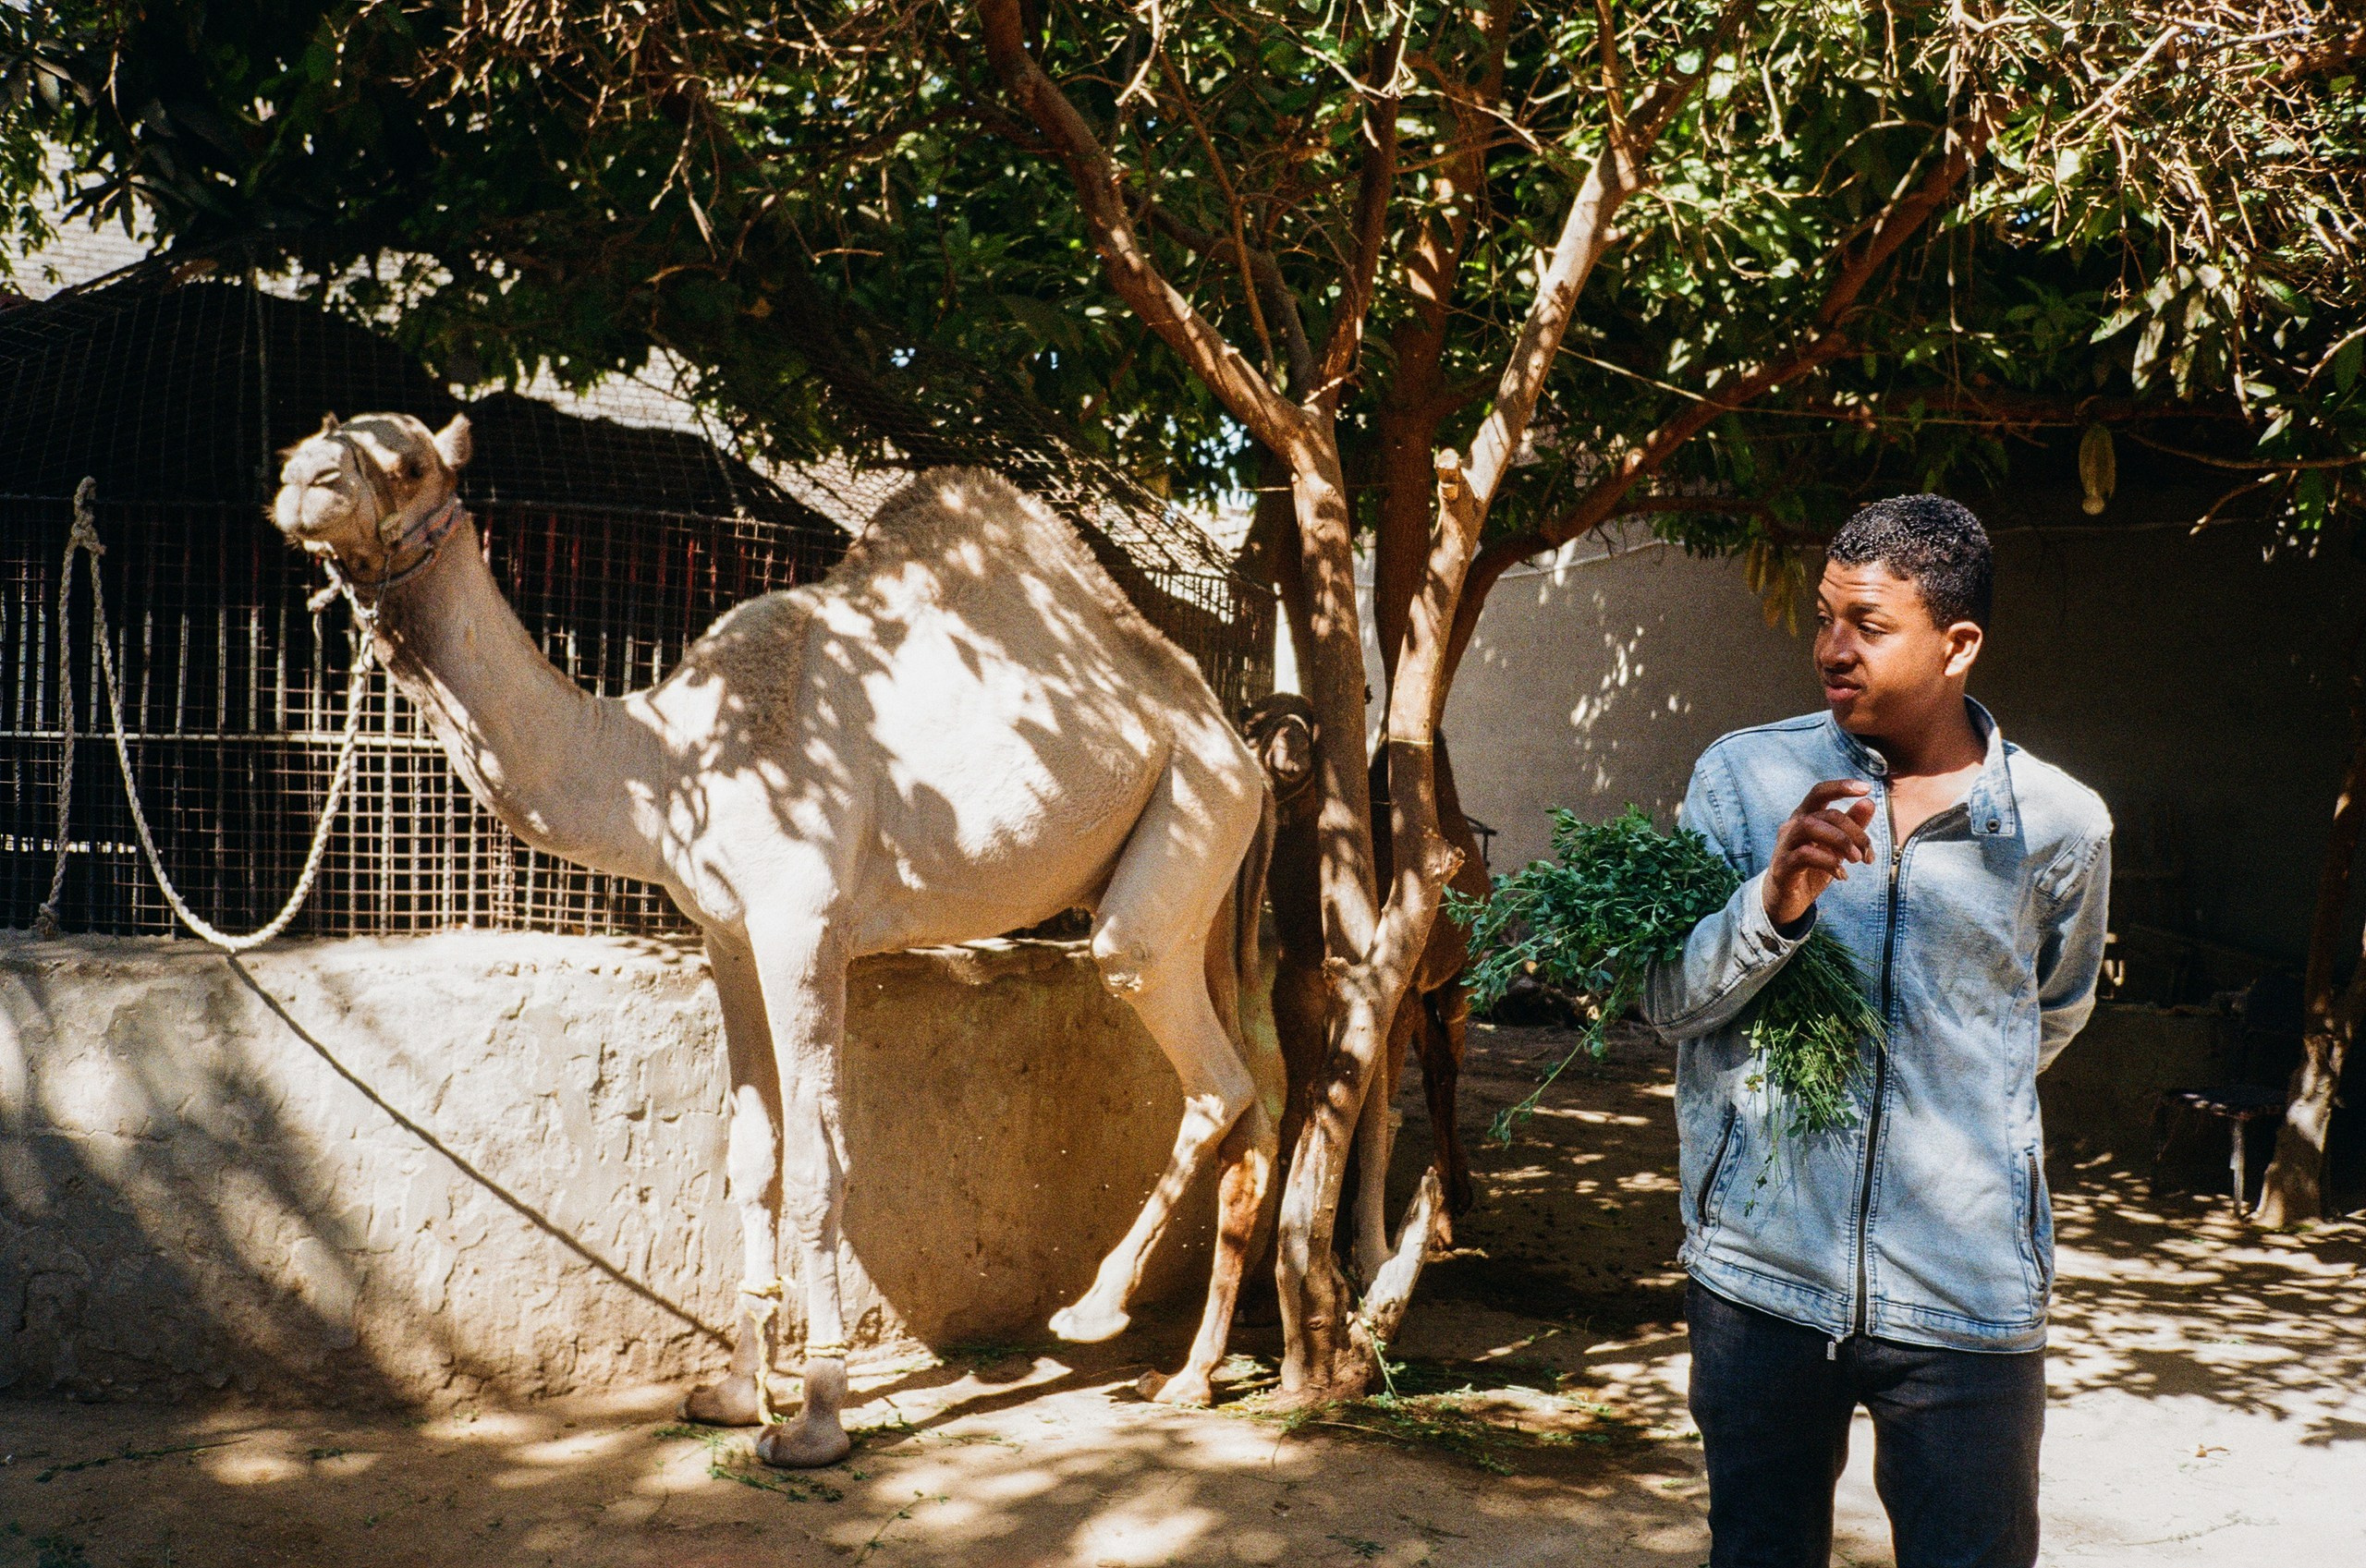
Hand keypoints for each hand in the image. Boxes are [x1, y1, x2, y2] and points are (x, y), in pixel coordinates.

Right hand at [1764, 779, 1875, 928]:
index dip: (1841, 786)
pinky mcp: (1782, 865)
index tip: (1867, 788)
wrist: (1786, 901)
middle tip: (1867, 854)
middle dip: (1854, 831)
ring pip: (1810, 826)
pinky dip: (1828, 862)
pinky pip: (1804, 854)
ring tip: (1857, 860)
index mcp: (1805, 817)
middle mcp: (1792, 826)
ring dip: (1841, 841)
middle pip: (1825, 814)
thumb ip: (1851, 826)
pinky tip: (1842, 875)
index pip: (1819, 792)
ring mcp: (1784, 845)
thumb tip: (1869, 803)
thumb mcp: (1837, 847)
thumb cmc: (1812, 870)